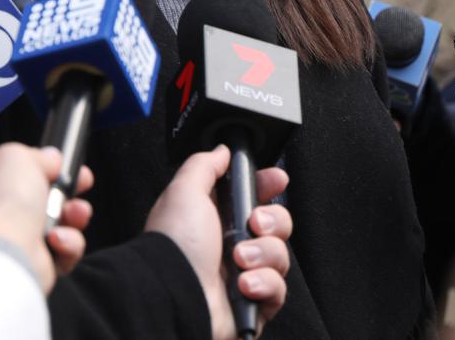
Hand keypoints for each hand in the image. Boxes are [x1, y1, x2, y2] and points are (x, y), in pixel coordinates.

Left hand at [0, 142, 93, 293]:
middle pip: (39, 193)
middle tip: (81, 184)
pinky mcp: (28, 263)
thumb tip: (52, 160)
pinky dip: (67, 243)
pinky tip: (58, 240)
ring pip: (55, 221)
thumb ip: (37, 154)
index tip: (61, 163)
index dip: (38, 162)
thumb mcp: (18, 156)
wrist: (3, 256)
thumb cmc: (3, 202)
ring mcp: (7, 240)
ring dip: (73, 215)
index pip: (10, 166)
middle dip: (66, 190)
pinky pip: (60, 249)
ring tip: (77, 214)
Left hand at [145, 145, 290, 339]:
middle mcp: (232, 244)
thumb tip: (222, 151)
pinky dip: (265, 284)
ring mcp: (244, 274)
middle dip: (272, 220)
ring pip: (280, 255)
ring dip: (263, 254)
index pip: (254, 195)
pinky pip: (278, 289)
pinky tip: (244, 284)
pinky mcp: (253, 303)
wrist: (174, 296)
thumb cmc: (175, 244)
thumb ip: (205, 164)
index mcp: (217, 216)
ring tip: (240, 260)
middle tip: (253, 223)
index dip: (268, 185)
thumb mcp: (185, 190)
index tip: (277, 180)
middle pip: (277, 223)